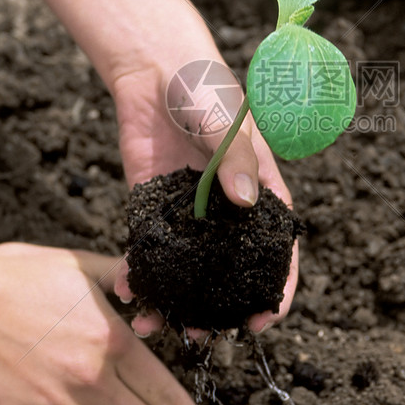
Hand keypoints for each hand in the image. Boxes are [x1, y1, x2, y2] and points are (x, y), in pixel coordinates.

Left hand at [108, 58, 297, 335]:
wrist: (154, 68)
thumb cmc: (206, 87)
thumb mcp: (228, 121)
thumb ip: (236, 160)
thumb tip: (244, 201)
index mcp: (260, 193)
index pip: (278, 251)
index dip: (276, 290)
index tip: (262, 323)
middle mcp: (227, 212)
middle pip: (230, 273)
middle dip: (218, 311)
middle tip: (202, 337)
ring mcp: (189, 213)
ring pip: (186, 271)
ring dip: (173, 302)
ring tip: (156, 327)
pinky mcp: (152, 208)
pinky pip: (148, 250)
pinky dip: (138, 273)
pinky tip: (127, 290)